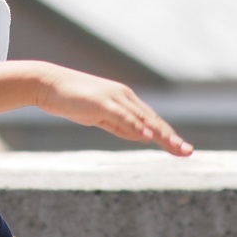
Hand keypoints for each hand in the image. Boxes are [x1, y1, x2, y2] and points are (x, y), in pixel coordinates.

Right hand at [36, 65, 193, 156]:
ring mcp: (113, 98)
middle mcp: (123, 96)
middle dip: (171, 137)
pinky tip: (148, 137)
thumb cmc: (72, 100)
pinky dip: (137, 127)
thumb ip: (120, 126)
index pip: (150, 120)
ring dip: (161, 134)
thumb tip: (141, 136)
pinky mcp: (102, 102)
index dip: (167, 134)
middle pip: (152, 120)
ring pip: (142, 118)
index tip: (182, 149)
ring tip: (177, 147)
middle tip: (188, 152)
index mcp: (124, 100)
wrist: (48, 84)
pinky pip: (123, 116)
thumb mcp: (100, 116)